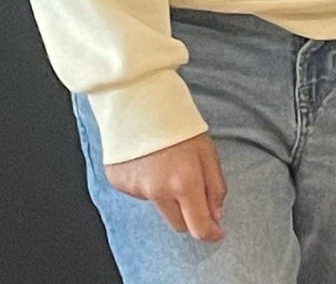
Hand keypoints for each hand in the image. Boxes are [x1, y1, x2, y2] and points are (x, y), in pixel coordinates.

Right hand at [105, 133, 226, 241]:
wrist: (140, 102)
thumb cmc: (177, 123)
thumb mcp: (208, 151)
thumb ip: (215, 187)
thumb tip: (216, 216)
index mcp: (184, 183)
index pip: (199, 227)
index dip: (210, 233)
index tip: (216, 233)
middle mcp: (158, 191)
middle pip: (178, 224)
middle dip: (188, 214)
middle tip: (190, 189)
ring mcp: (136, 189)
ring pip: (158, 206)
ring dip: (165, 195)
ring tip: (165, 163)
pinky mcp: (119, 183)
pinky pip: (139, 193)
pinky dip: (146, 183)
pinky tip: (148, 161)